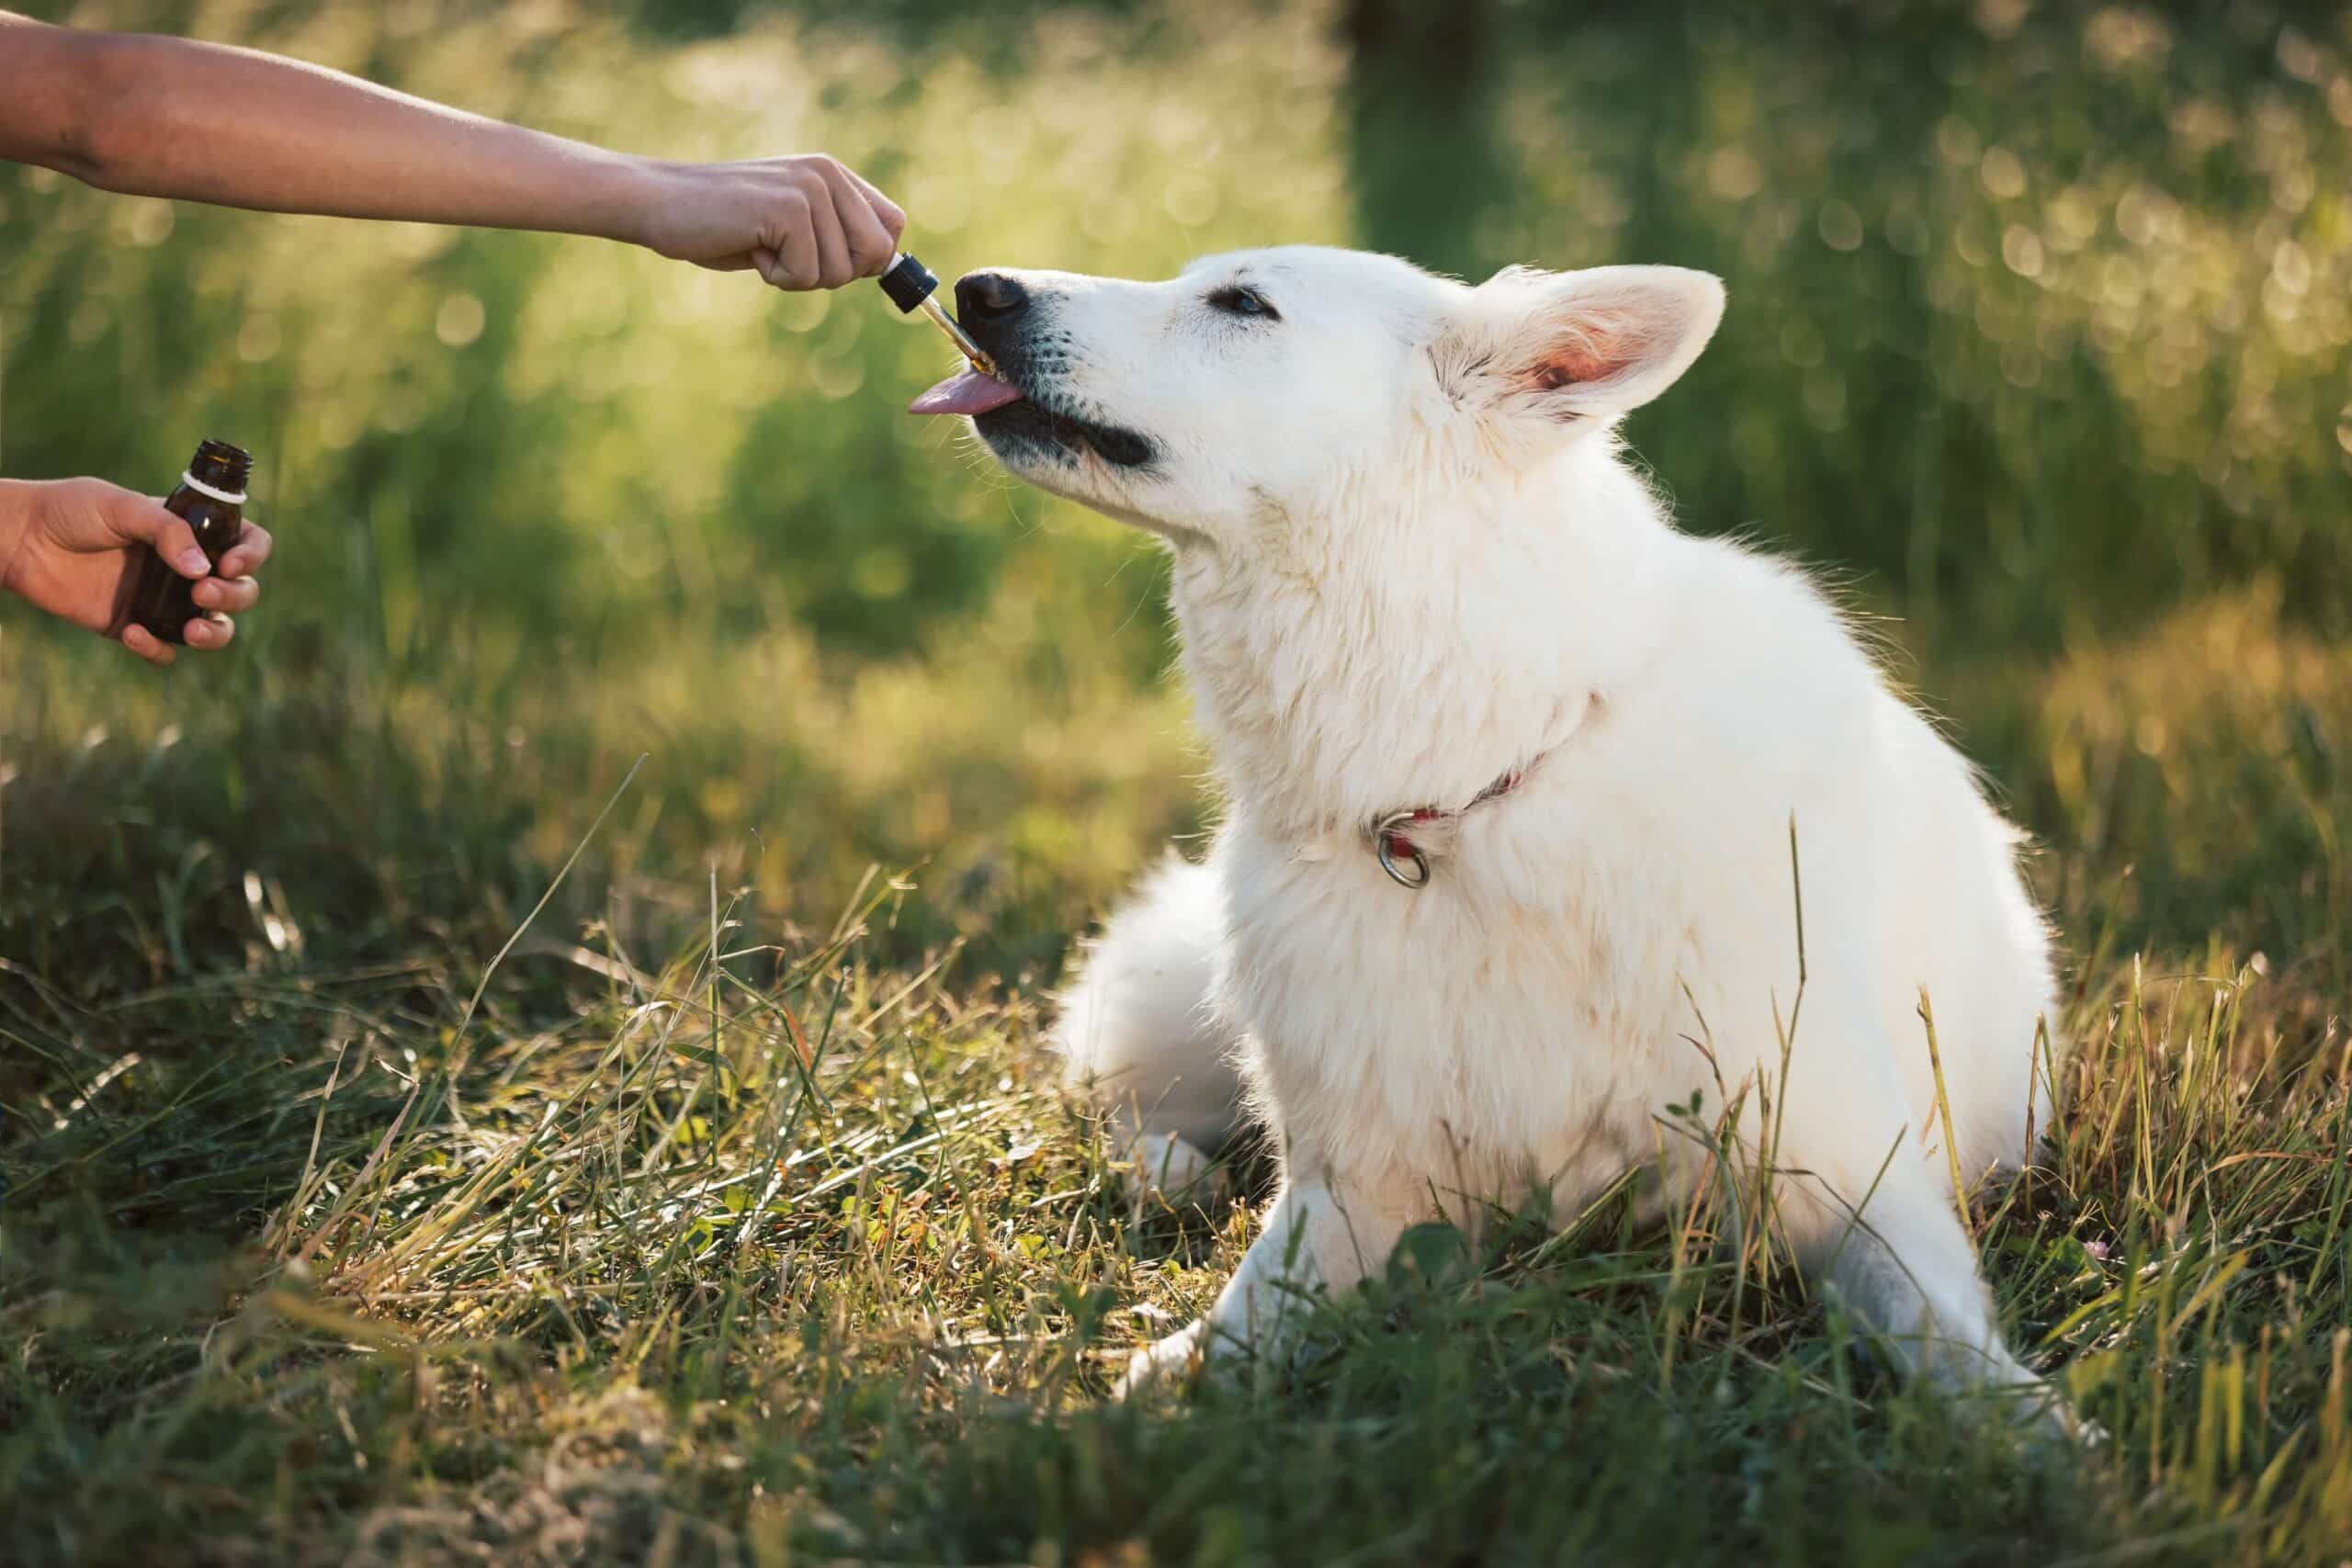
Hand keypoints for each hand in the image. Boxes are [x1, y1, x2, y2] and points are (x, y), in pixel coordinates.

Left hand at [0, 476, 271, 665]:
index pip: (246, 543)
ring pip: (215, 628)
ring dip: (215, 634)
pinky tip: (131, 632)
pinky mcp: (133, 626)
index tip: (230, 563)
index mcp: (190, 532)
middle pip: (240, 591)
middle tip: (202, 592)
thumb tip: (202, 569)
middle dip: (234, 597)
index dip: (252, 555)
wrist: (20, 539)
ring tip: (192, 632)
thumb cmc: (69, 510)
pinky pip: (165, 650)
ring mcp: (162, 600)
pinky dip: (157, 648)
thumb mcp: (122, 506)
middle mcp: (184, 568)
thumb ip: (166, 531)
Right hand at [627, 154, 906, 289]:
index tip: (827, 262)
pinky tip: (748, 245)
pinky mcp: (788, 208)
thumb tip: (887, 265)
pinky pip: (806, 273)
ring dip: (797, 276)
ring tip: (760, 244)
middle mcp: (827, 174)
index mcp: (833, 174)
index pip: (892, 226)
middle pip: (877, 254)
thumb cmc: (721, 224)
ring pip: (840, 272)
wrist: (659, 203)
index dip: (869, 259)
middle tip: (789, 257)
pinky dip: (776, 276)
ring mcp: (809, 188)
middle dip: (835, 274)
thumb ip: (834, 236)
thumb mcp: (789, 227)